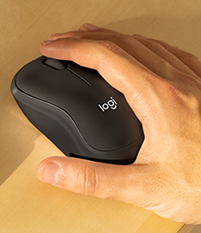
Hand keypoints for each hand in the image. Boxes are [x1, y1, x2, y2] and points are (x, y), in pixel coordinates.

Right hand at [37, 24, 200, 223]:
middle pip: (125, 44)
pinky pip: (176, 56)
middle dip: (87, 38)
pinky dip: (149, 47)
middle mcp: (180, 84)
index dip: (72, 49)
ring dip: (116, 38)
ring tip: (94, 38)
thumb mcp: (143, 190)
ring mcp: (197, 85)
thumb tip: (52, 170)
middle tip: (61, 41)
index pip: (107, 58)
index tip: (51, 48)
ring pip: (150, 45)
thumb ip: (92, 180)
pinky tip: (147, 53)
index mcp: (159, 99)